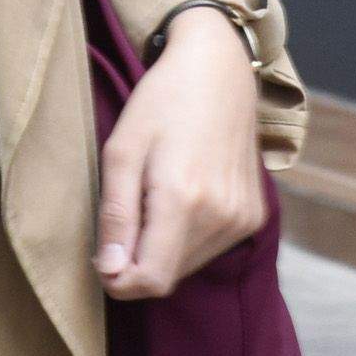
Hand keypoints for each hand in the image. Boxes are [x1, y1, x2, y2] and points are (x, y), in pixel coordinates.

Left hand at [97, 8, 264, 299]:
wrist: (218, 73)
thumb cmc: (161, 103)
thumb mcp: (121, 151)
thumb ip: (116, 215)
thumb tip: (111, 271)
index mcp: (184, 199)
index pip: (152, 279)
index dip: (120, 282)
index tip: (101, 261)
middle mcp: (222, 216)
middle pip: (169, 275)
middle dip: (137, 261)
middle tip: (122, 218)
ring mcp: (244, 218)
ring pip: (189, 265)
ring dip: (161, 249)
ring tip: (150, 199)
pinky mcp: (255, 216)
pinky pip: (211, 248)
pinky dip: (185, 238)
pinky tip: (178, 198)